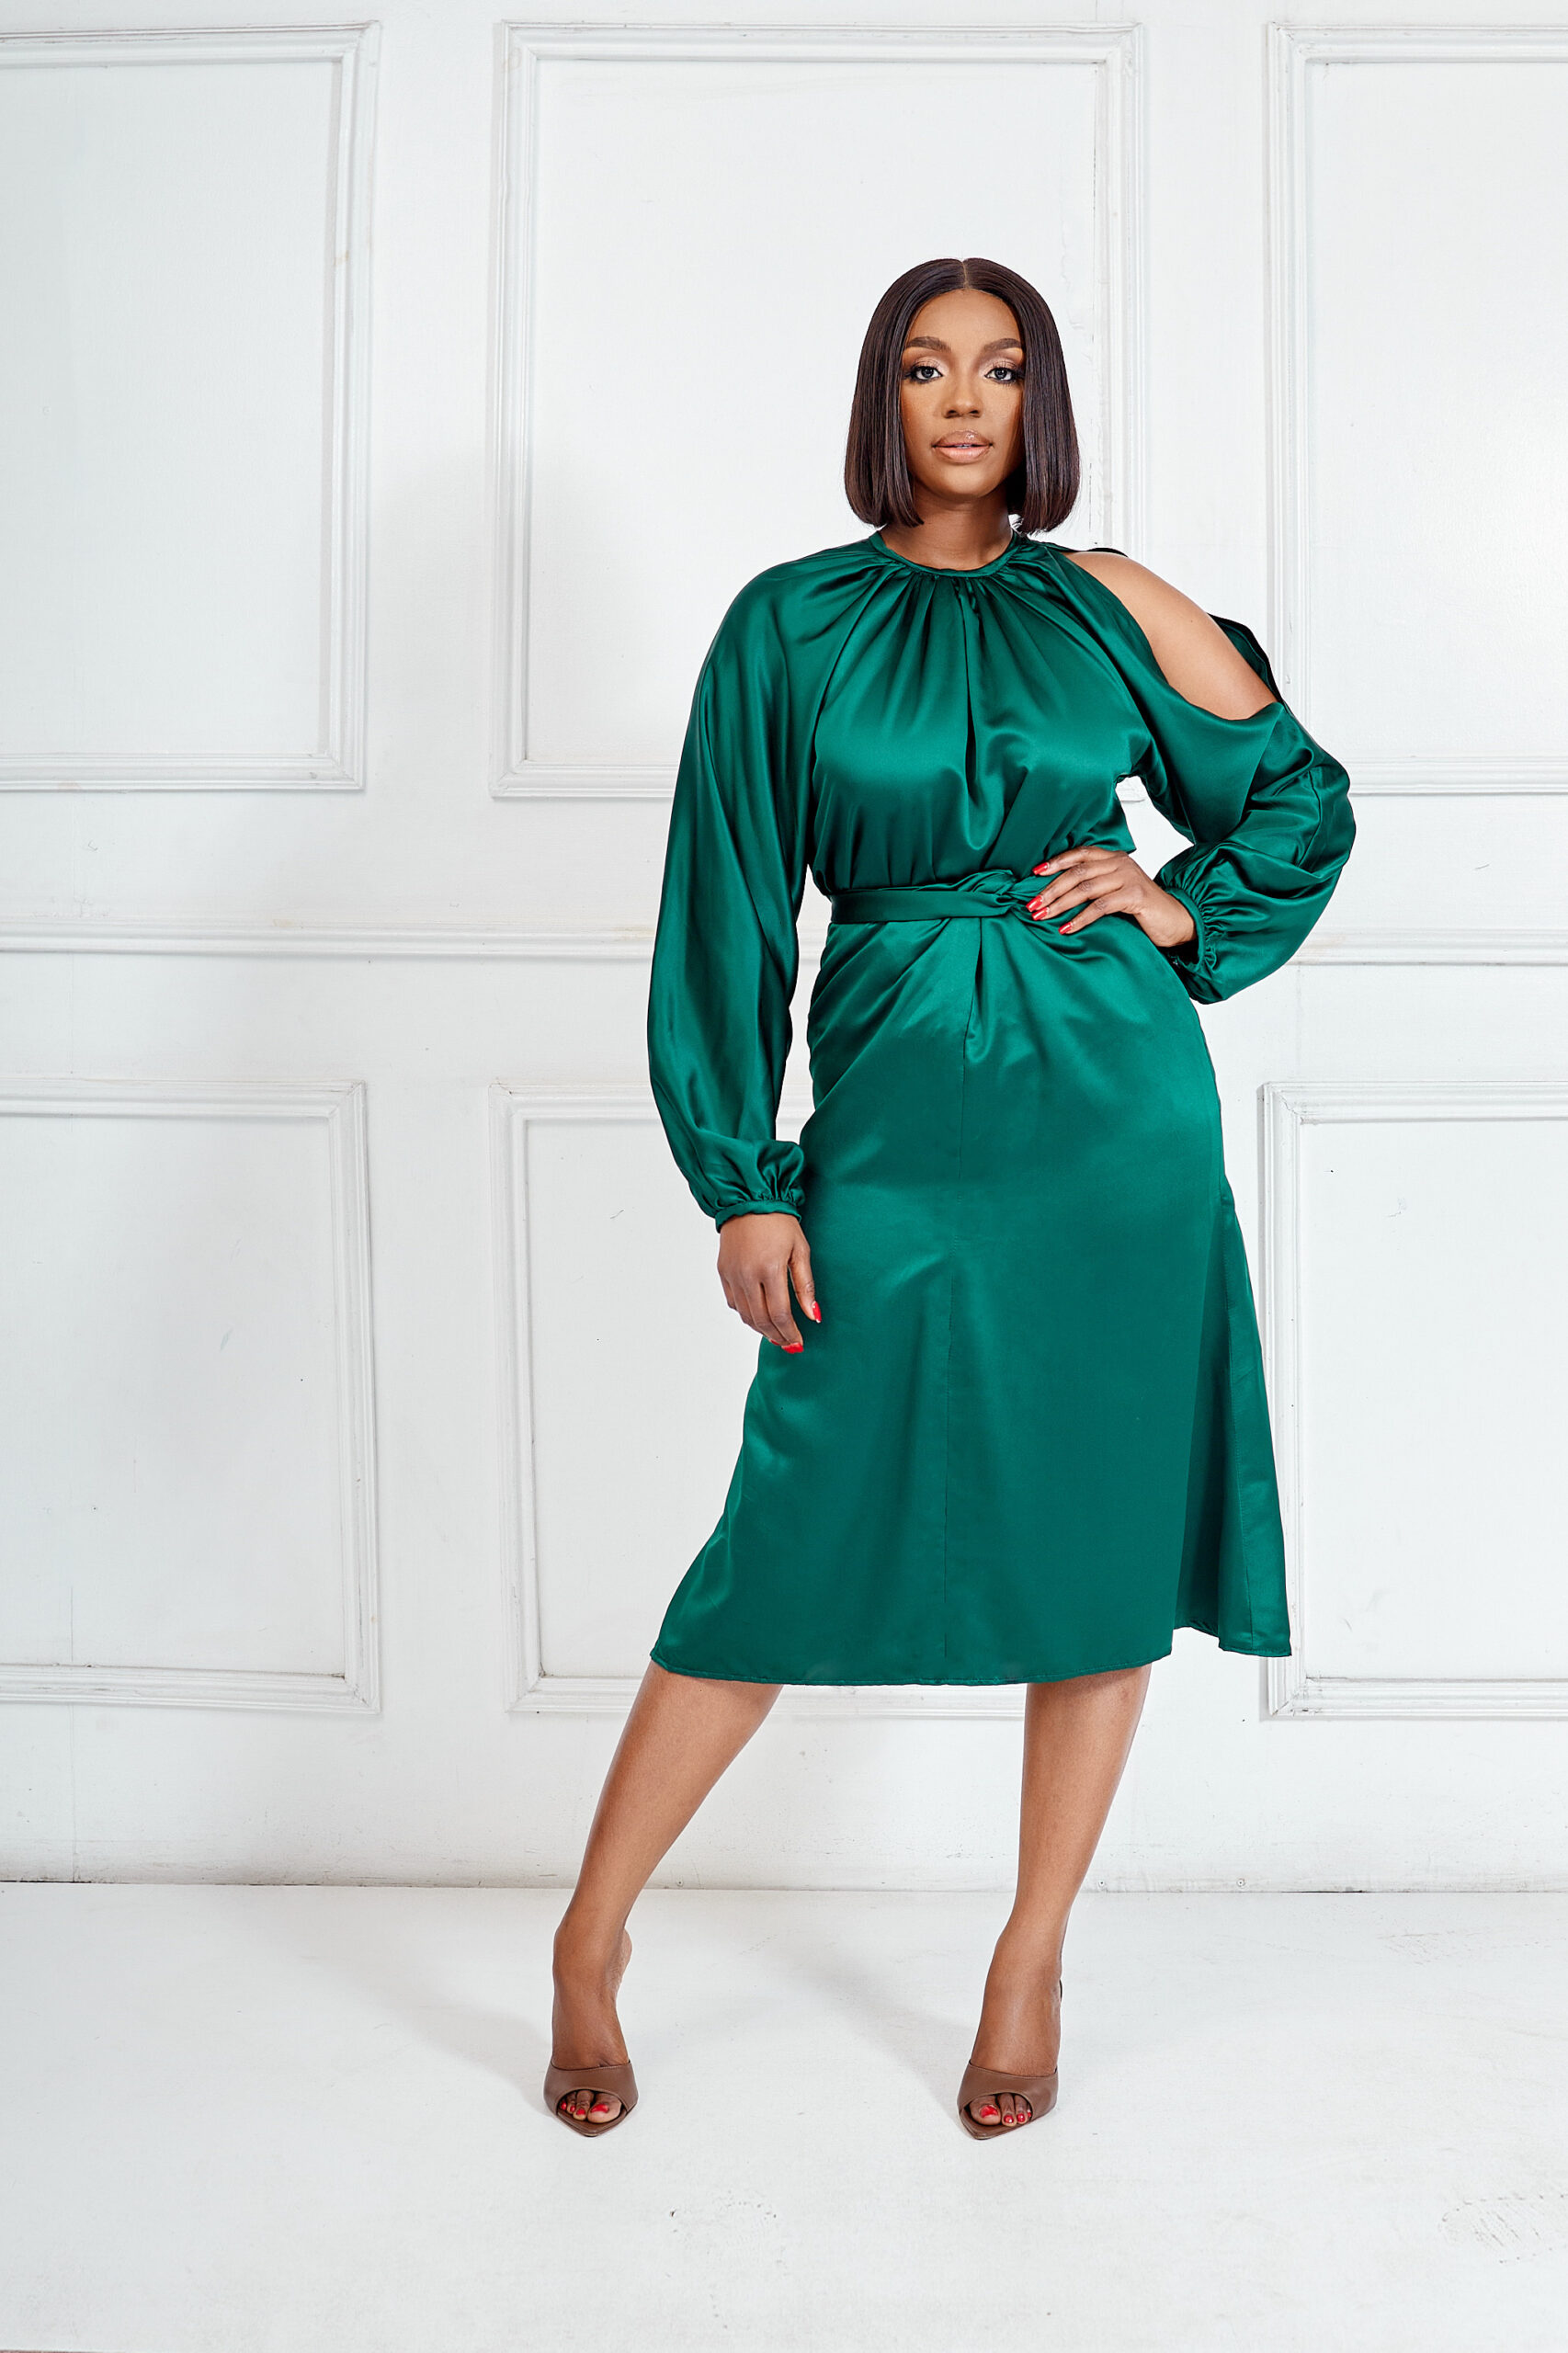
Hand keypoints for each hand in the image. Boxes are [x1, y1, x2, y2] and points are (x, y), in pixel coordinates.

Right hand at [717, 1212, 820, 1352]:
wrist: (749, 1200)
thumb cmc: (779, 1222)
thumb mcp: (800, 1250)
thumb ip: (805, 1286)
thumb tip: (812, 1315)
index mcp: (769, 1269)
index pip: (779, 1314)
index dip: (790, 1332)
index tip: (799, 1342)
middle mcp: (747, 1275)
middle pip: (761, 1319)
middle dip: (777, 1336)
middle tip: (789, 1344)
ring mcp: (732, 1274)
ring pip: (745, 1315)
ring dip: (761, 1329)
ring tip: (776, 1333)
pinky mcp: (723, 1271)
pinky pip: (733, 1302)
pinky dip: (747, 1314)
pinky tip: (758, 1314)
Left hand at [1026, 845, 1195, 949]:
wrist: (1176, 920)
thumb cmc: (1143, 909)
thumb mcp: (1116, 891)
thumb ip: (1095, 885)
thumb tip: (1058, 894)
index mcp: (1114, 858)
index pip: (1080, 854)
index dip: (1056, 862)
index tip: (1034, 874)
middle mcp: (1121, 863)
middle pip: (1077, 872)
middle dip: (1051, 889)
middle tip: (1033, 904)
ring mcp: (1129, 878)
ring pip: (1085, 888)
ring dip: (1060, 904)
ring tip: (1044, 916)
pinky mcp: (1135, 896)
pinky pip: (1100, 906)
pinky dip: (1080, 918)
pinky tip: (1067, 928)